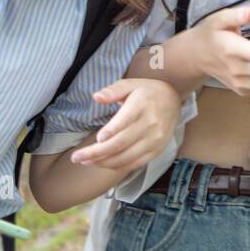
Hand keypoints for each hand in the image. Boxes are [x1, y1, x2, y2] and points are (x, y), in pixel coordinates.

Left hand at [68, 77, 182, 172]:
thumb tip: (96, 97)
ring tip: (85, 162)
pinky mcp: (156, 151)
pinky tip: (102, 164)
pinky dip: (117, 166)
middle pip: (121, 143)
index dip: (111, 131)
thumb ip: (113, 90)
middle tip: (76, 157)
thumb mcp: (131, 84)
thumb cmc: (147, 91)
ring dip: (103, 162)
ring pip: (126, 157)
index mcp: (142, 105)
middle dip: (96, 153)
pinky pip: (135, 164)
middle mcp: (150, 125)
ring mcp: (155, 140)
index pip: (126, 121)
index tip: (97, 139)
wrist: (173, 101)